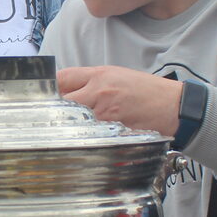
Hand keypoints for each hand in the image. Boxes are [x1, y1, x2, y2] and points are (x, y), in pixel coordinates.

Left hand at [57, 66, 181, 136]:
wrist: (173, 107)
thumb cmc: (146, 91)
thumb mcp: (116, 75)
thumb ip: (89, 81)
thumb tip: (64, 89)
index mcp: (99, 75)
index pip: (61, 78)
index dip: (49, 88)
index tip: (43, 95)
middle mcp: (98, 93)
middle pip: (60, 101)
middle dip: (52, 109)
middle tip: (47, 117)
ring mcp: (104, 115)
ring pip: (71, 122)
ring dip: (65, 126)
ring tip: (63, 130)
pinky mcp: (112, 133)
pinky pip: (88, 137)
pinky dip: (82, 139)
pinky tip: (82, 140)